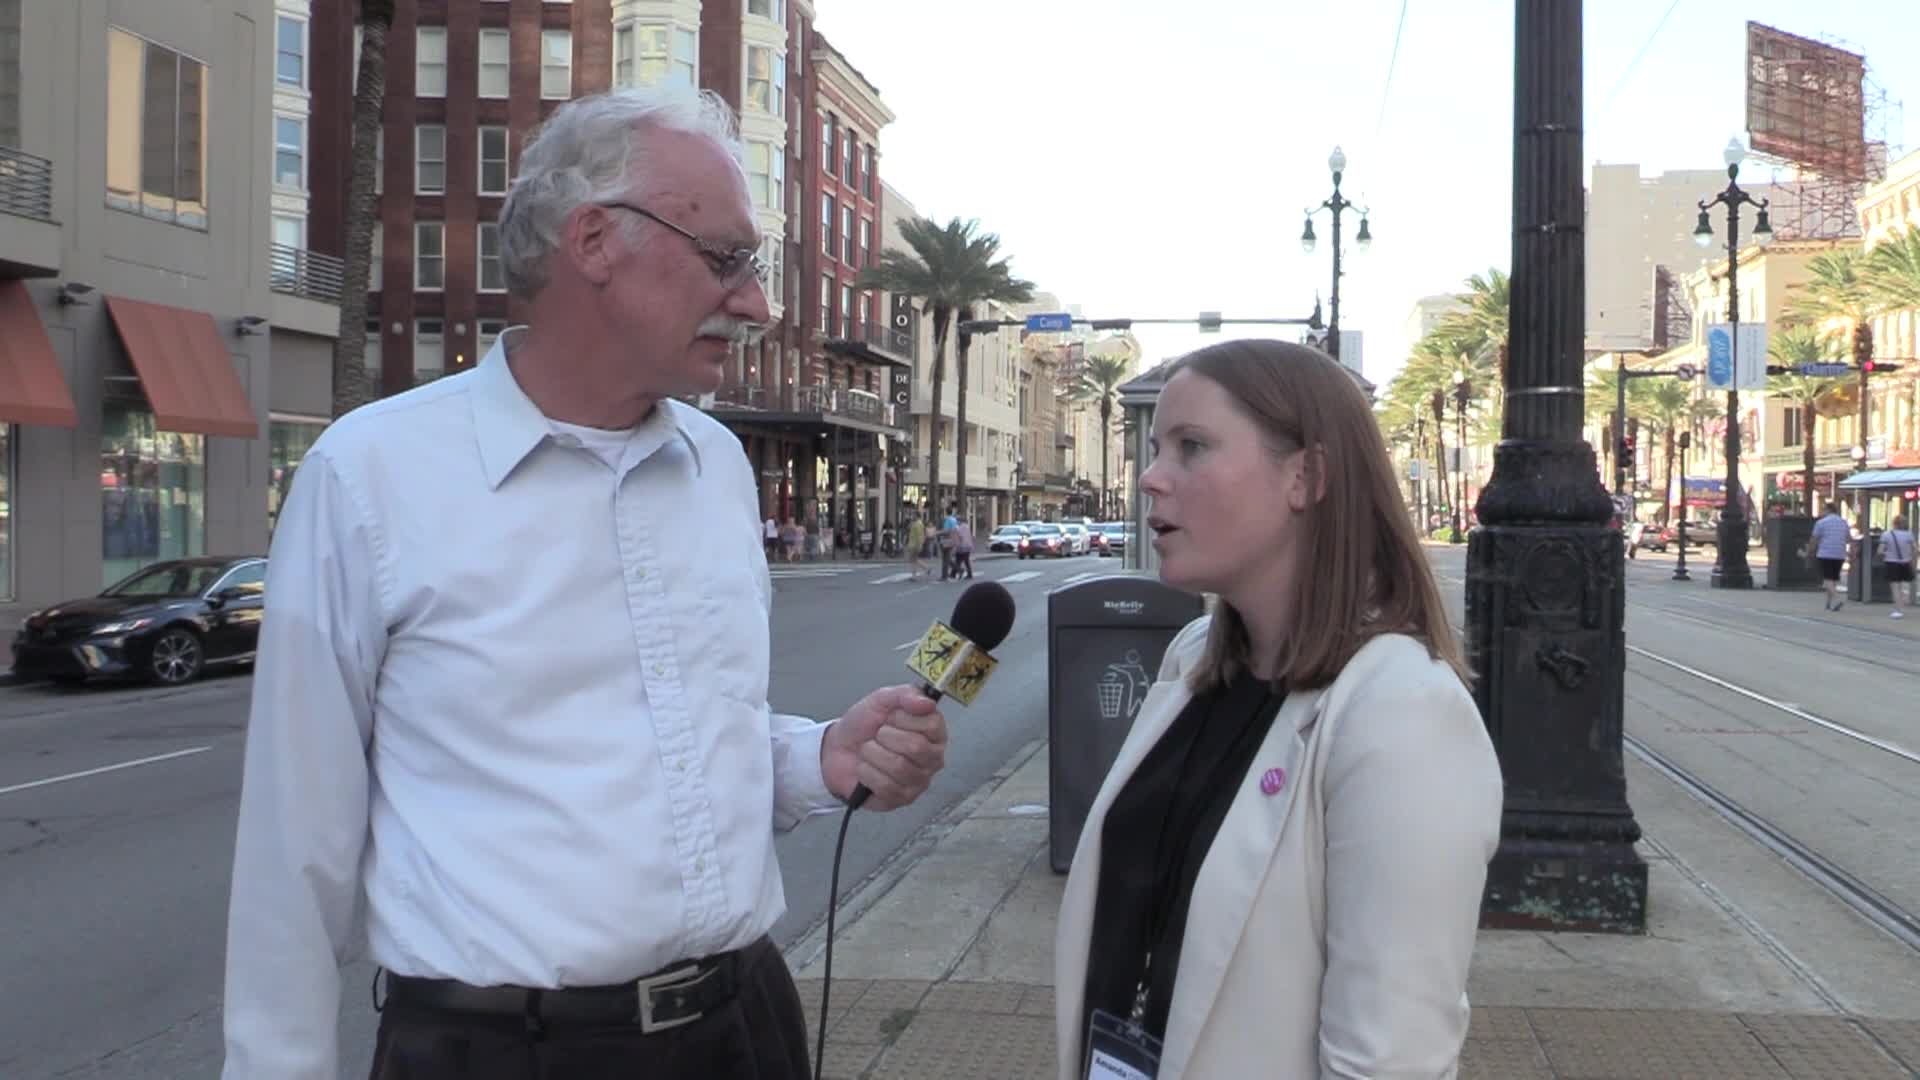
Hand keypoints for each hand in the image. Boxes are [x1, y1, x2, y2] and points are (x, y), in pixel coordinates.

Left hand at [821, 686, 947, 810]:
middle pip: (916, 747)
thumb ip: (905, 694)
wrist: (837, 749)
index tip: (890, 716)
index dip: (904, 718)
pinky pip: (886, 786)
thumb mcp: (882, 700)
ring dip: (873, 754)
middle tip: (877, 735)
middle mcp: (932, 757)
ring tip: (868, 751)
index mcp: (933, 731)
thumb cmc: (864, 726)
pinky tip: (865, 768)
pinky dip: (867, 773)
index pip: (932, 724)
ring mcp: (920, 780)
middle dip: (885, 737)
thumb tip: (927, 702)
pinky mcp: (903, 798)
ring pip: (899, 767)